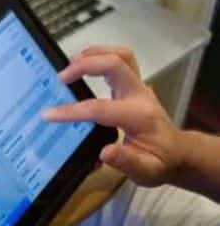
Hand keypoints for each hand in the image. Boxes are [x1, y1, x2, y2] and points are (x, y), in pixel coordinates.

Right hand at [43, 46, 185, 186]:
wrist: (178, 153)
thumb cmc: (159, 163)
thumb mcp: (146, 171)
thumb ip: (126, 161)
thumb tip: (104, 152)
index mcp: (138, 117)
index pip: (100, 108)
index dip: (72, 111)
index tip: (48, 114)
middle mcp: (140, 95)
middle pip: (115, 64)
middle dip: (85, 65)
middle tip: (60, 77)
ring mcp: (139, 87)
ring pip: (121, 55)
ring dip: (94, 53)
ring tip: (70, 62)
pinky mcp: (135, 85)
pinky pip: (120, 60)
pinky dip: (100, 56)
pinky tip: (83, 63)